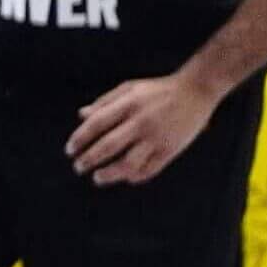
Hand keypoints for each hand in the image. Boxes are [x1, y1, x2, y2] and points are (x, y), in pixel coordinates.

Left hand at [67, 73, 221, 185]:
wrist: (196, 90)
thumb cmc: (158, 90)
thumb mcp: (129, 88)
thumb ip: (104, 102)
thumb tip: (81, 115)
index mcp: (127, 104)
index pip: (96, 124)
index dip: (79, 139)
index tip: (70, 150)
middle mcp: (140, 122)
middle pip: (108, 146)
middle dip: (89, 159)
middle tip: (78, 167)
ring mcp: (157, 137)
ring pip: (129, 163)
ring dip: (110, 174)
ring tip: (97, 178)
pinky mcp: (171, 149)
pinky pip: (151, 169)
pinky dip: (136, 176)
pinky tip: (126, 178)